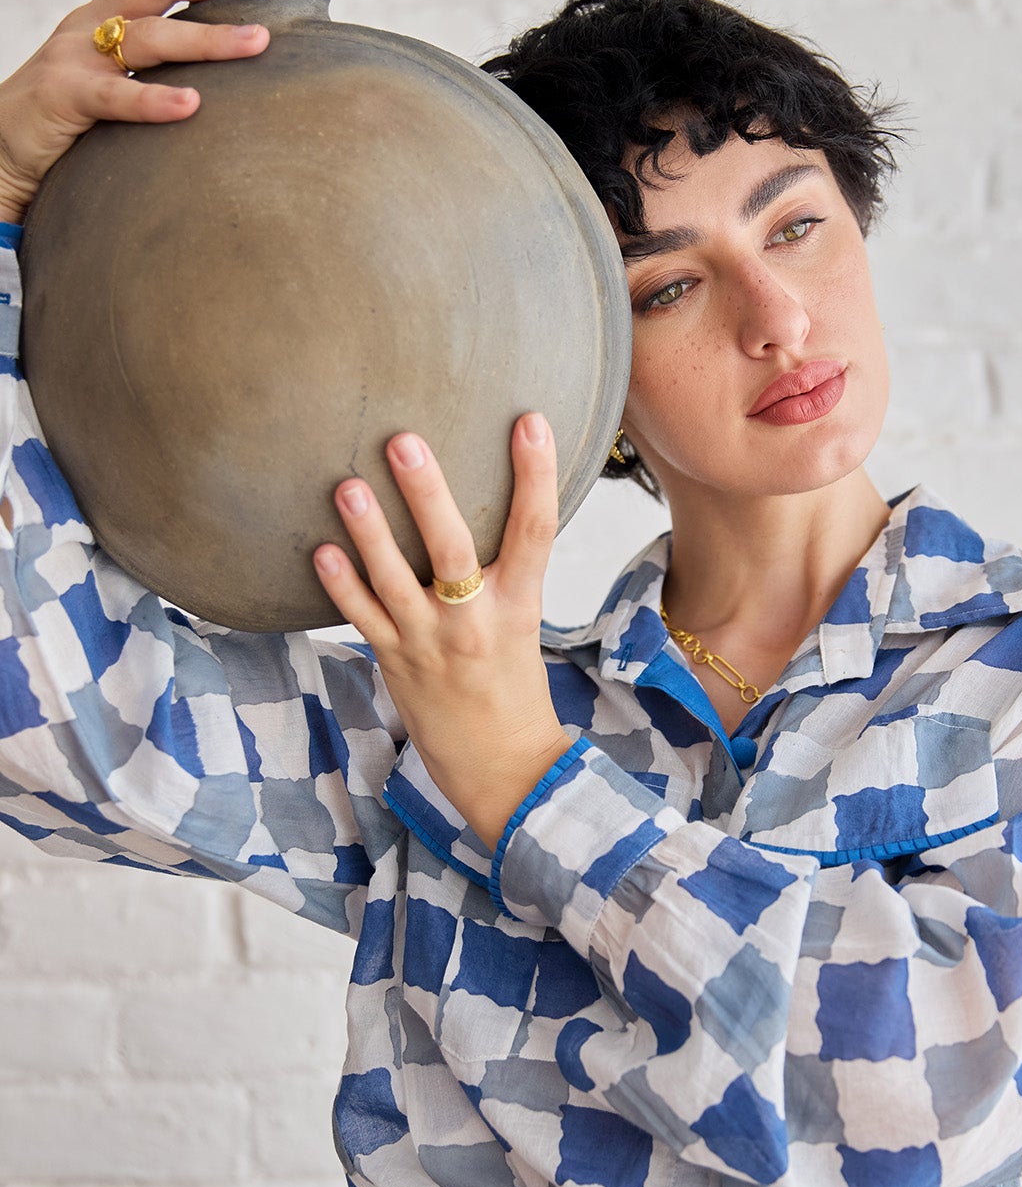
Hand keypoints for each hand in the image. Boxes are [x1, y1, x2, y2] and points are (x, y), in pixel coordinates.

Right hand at [0, 0, 276, 223]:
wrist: (3, 149)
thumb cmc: (63, 109)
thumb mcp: (102, 62)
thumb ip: (142, 42)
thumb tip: (191, 44)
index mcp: (102, 12)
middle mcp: (90, 23)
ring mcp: (76, 56)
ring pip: (149, 37)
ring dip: (207, 39)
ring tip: (256, 42)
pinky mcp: (65, 97)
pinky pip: (115, 97)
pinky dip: (154, 100)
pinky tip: (191, 104)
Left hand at [312, 414, 575, 851]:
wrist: (501, 765)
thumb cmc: (512, 686)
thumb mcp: (523, 623)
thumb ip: (505, 570)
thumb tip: (472, 505)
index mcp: (520, 606)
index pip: (536, 530)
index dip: (536, 474)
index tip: (531, 420)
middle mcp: (476, 622)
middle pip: (453, 549)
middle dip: (428, 493)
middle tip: (404, 440)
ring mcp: (431, 644)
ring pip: (394, 582)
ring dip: (369, 533)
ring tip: (346, 487)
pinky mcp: (397, 663)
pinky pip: (362, 619)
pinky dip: (341, 586)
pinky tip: (320, 552)